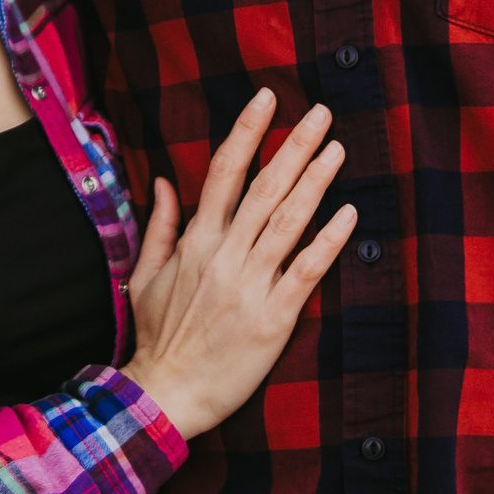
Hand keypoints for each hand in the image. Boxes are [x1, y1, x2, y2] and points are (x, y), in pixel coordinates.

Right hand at [119, 90, 355, 440]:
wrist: (165, 395)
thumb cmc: (157, 337)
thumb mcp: (145, 275)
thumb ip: (160, 225)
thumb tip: (163, 180)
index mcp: (196, 242)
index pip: (223, 172)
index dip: (247, 132)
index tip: (267, 98)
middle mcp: (225, 256)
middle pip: (265, 188)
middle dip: (294, 146)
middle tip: (320, 113)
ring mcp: (250, 286)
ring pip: (288, 221)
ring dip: (316, 181)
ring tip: (337, 149)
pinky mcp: (274, 318)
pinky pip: (306, 270)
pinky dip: (328, 240)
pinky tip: (348, 213)